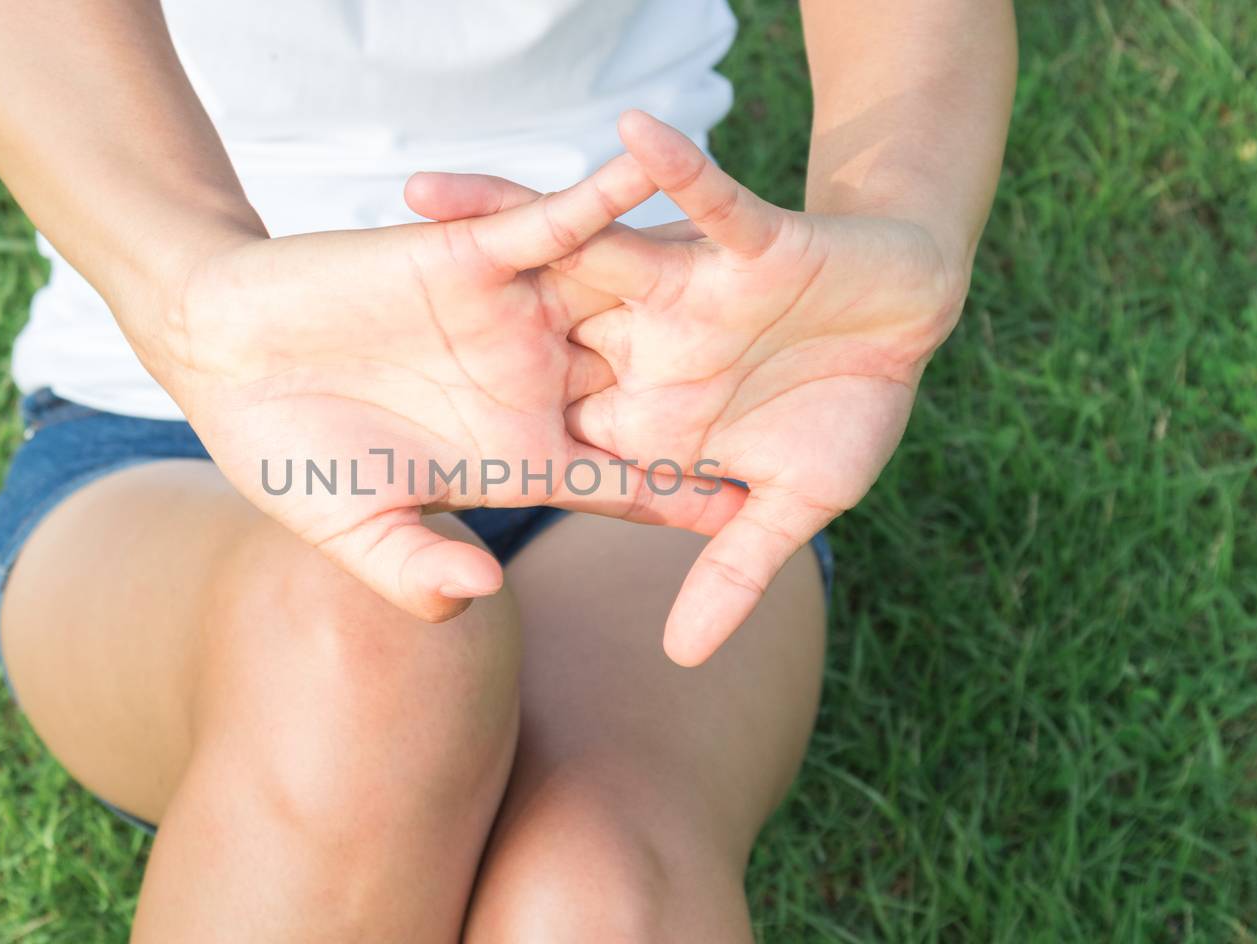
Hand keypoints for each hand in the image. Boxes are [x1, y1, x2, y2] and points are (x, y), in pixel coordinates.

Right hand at [136, 155, 744, 622]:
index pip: (618, 483)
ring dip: (692, 290)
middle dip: (722, 397)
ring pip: (621, 304)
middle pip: (646, 394)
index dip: (680, 500)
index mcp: (511, 456)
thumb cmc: (282, 453)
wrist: (221, 351)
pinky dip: (603, 195)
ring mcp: (511, 319)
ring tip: (787, 267)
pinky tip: (665, 167)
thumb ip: (412, 568)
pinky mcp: (477, 255)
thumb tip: (480, 595)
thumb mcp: (352, 527)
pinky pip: (555, 222)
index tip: (754, 518)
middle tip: (816, 395)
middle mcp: (528, 386)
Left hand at [409, 112, 968, 663]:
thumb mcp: (793, 502)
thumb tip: (681, 657)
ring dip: (500, 218)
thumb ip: (731, 571)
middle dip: (441, 321)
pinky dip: (666, 169)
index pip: (553, 433)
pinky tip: (619, 131)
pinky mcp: (743, 241)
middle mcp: (647, 349)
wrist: (915, 316)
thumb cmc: (855, 411)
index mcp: (649, 414)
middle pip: (527, 333)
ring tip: (411, 199)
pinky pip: (695, 200)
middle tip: (341, 317)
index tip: (375, 451)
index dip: (467, 442)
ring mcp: (686, 292)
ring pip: (577, 254)